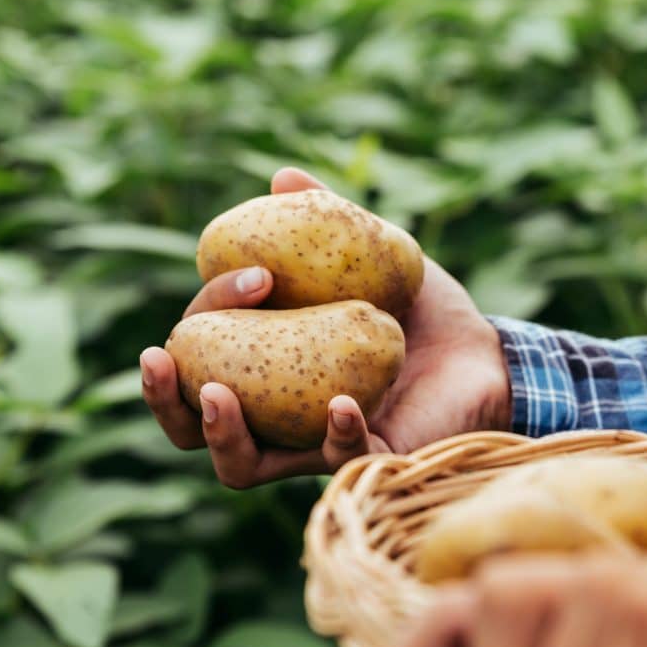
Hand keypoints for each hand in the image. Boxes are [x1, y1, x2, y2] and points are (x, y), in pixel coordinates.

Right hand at [140, 167, 511, 486]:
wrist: (486, 352)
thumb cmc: (422, 311)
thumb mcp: (371, 260)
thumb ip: (326, 224)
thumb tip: (281, 178)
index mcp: (267, 370)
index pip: (205, 355)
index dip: (206, 317)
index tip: (251, 275)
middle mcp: (280, 416)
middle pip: (196, 429)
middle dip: (166, 400)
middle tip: (161, 358)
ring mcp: (319, 445)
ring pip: (242, 468)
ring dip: (223, 434)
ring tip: (218, 395)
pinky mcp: (372, 462)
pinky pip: (339, 462)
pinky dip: (336, 435)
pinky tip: (339, 403)